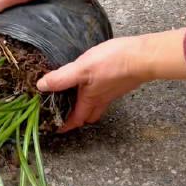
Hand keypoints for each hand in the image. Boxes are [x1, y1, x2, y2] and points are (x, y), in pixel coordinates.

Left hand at [37, 29, 185, 130]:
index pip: (75, 119)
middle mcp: (102, 99)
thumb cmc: (113, 63)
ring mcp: (112, 92)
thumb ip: (62, 78)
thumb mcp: (82, 69)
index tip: (55, 128)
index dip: (64, 126)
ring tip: (75, 97)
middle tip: (64, 113)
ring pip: (97, 105)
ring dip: (86, 105)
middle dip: (76, 118)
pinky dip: (96, 92)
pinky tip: (93, 81)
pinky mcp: (120, 82)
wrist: (143, 57)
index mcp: (90, 99)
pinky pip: (105, 93)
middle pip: (88, 116)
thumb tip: (42, 86)